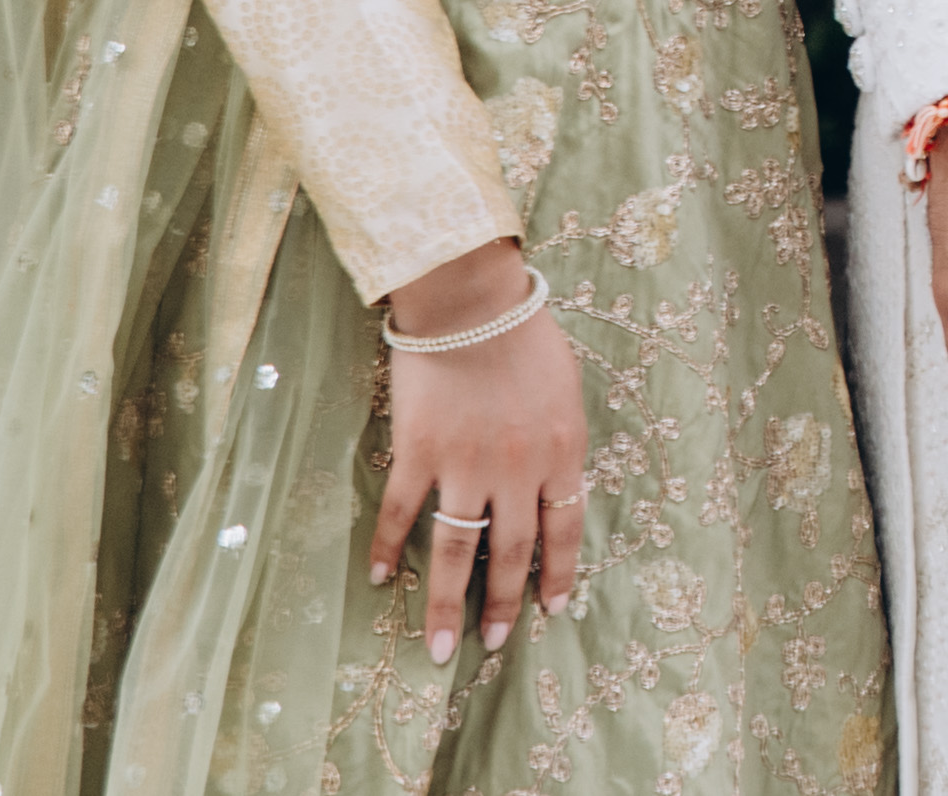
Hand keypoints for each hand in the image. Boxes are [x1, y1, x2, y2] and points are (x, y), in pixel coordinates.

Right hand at [367, 241, 584, 663]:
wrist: (473, 301)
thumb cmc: (526, 334)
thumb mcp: (565, 391)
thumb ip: (558, 441)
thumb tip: (554, 482)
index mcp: (563, 453)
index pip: (565, 531)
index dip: (559, 575)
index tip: (551, 610)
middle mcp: (519, 469)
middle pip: (512, 553)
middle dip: (502, 605)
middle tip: (490, 645)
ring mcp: (466, 464)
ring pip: (458, 549)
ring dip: (449, 602)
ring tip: (439, 646)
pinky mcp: (420, 452)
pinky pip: (403, 512)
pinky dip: (391, 548)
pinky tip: (382, 578)